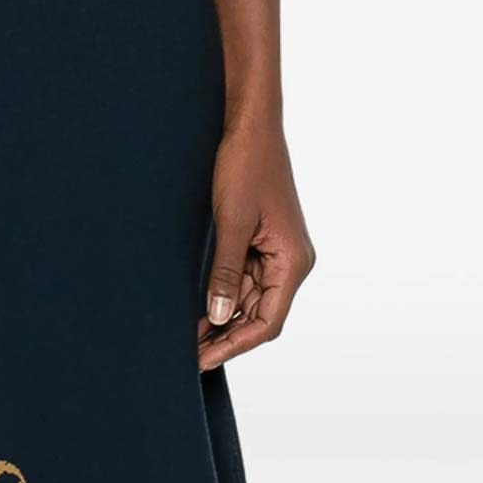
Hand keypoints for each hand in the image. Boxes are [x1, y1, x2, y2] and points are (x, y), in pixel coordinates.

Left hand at [198, 120, 314, 371]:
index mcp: (293, 261)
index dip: (235, 344)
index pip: (268, 322)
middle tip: (189, 352)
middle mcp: (291, 261)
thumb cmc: (245, 164)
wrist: (250, 123)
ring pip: (252, 297)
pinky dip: (225, 290)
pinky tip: (200, 302)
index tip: (204, 359)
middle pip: (261, 313)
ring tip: (189, 333)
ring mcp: (277, 250)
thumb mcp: (231, 221)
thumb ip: (225, 272)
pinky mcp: (263, 238)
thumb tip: (217, 318)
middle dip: (226, 334)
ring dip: (223, 314)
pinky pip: (246, 275)